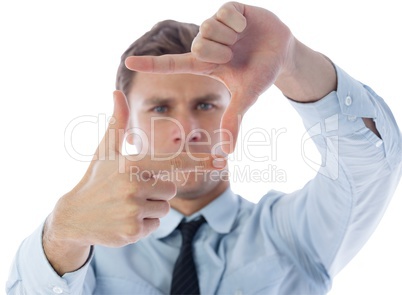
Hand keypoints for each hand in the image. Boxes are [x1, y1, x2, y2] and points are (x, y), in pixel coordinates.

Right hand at [43, 90, 224, 273]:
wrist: (74, 216)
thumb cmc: (95, 179)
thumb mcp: (105, 151)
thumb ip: (118, 123)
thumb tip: (117, 92)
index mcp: (131, 164)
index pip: (173, 162)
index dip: (198, 161)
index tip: (220, 161)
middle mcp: (133, 186)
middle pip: (170, 188)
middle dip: (156, 190)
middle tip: (131, 191)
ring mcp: (132, 210)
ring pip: (164, 208)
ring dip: (150, 208)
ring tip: (126, 205)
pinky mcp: (131, 231)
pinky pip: (155, 225)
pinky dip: (144, 224)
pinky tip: (124, 220)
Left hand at [125, 2, 294, 152]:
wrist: (281, 51)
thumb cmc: (260, 73)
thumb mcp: (245, 96)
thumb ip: (233, 120)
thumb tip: (227, 153)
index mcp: (204, 65)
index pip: (173, 64)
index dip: (151, 65)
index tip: (128, 63)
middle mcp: (205, 44)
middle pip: (196, 46)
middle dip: (220, 53)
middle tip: (234, 54)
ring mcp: (215, 25)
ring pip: (208, 28)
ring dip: (230, 38)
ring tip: (241, 40)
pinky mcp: (228, 9)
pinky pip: (225, 12)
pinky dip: (239, 23)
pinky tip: (246, 26)